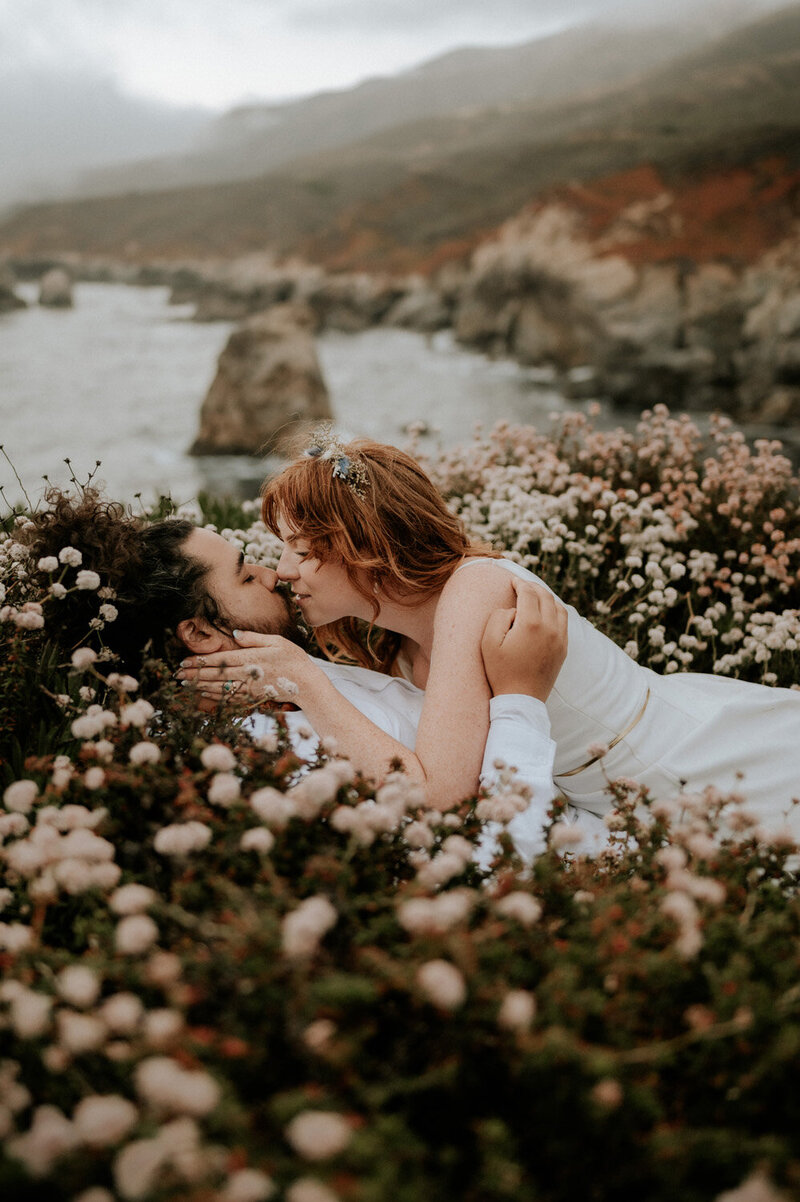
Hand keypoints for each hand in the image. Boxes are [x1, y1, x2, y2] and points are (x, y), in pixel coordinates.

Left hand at [176, 631, 312, 704]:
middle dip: (194, 674)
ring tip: (184, 684)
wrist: (306, 684)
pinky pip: (229, 698)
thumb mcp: (277, 641)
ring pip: (218, 687)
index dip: (200, 661)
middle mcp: (246, 674)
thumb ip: (254, 638)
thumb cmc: (293, 659)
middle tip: (177, 674)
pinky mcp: (252, 697)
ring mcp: (249, 687)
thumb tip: (235, 634)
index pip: (219, 660)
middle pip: (215, 674)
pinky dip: (214, 697)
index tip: (184, 661)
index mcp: (250, 658)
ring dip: (200, 685)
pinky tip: (203, 695)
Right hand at [481, 580, 566, 701]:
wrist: (521, 700)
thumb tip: (514, 610)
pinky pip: (564, 622)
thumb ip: (499, 617)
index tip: (512, 581)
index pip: (528, 593)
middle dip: (533, 587)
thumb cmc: (500, 672)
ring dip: (546, 597)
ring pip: (558, 607)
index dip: (520, 584)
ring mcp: (560, 639)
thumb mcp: (488, 643)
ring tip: (534, 596)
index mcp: (531, 624)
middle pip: (545, 596)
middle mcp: (550, 628)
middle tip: (522, 585)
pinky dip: (555, 611)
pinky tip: (546, 612)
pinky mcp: (563, 649)